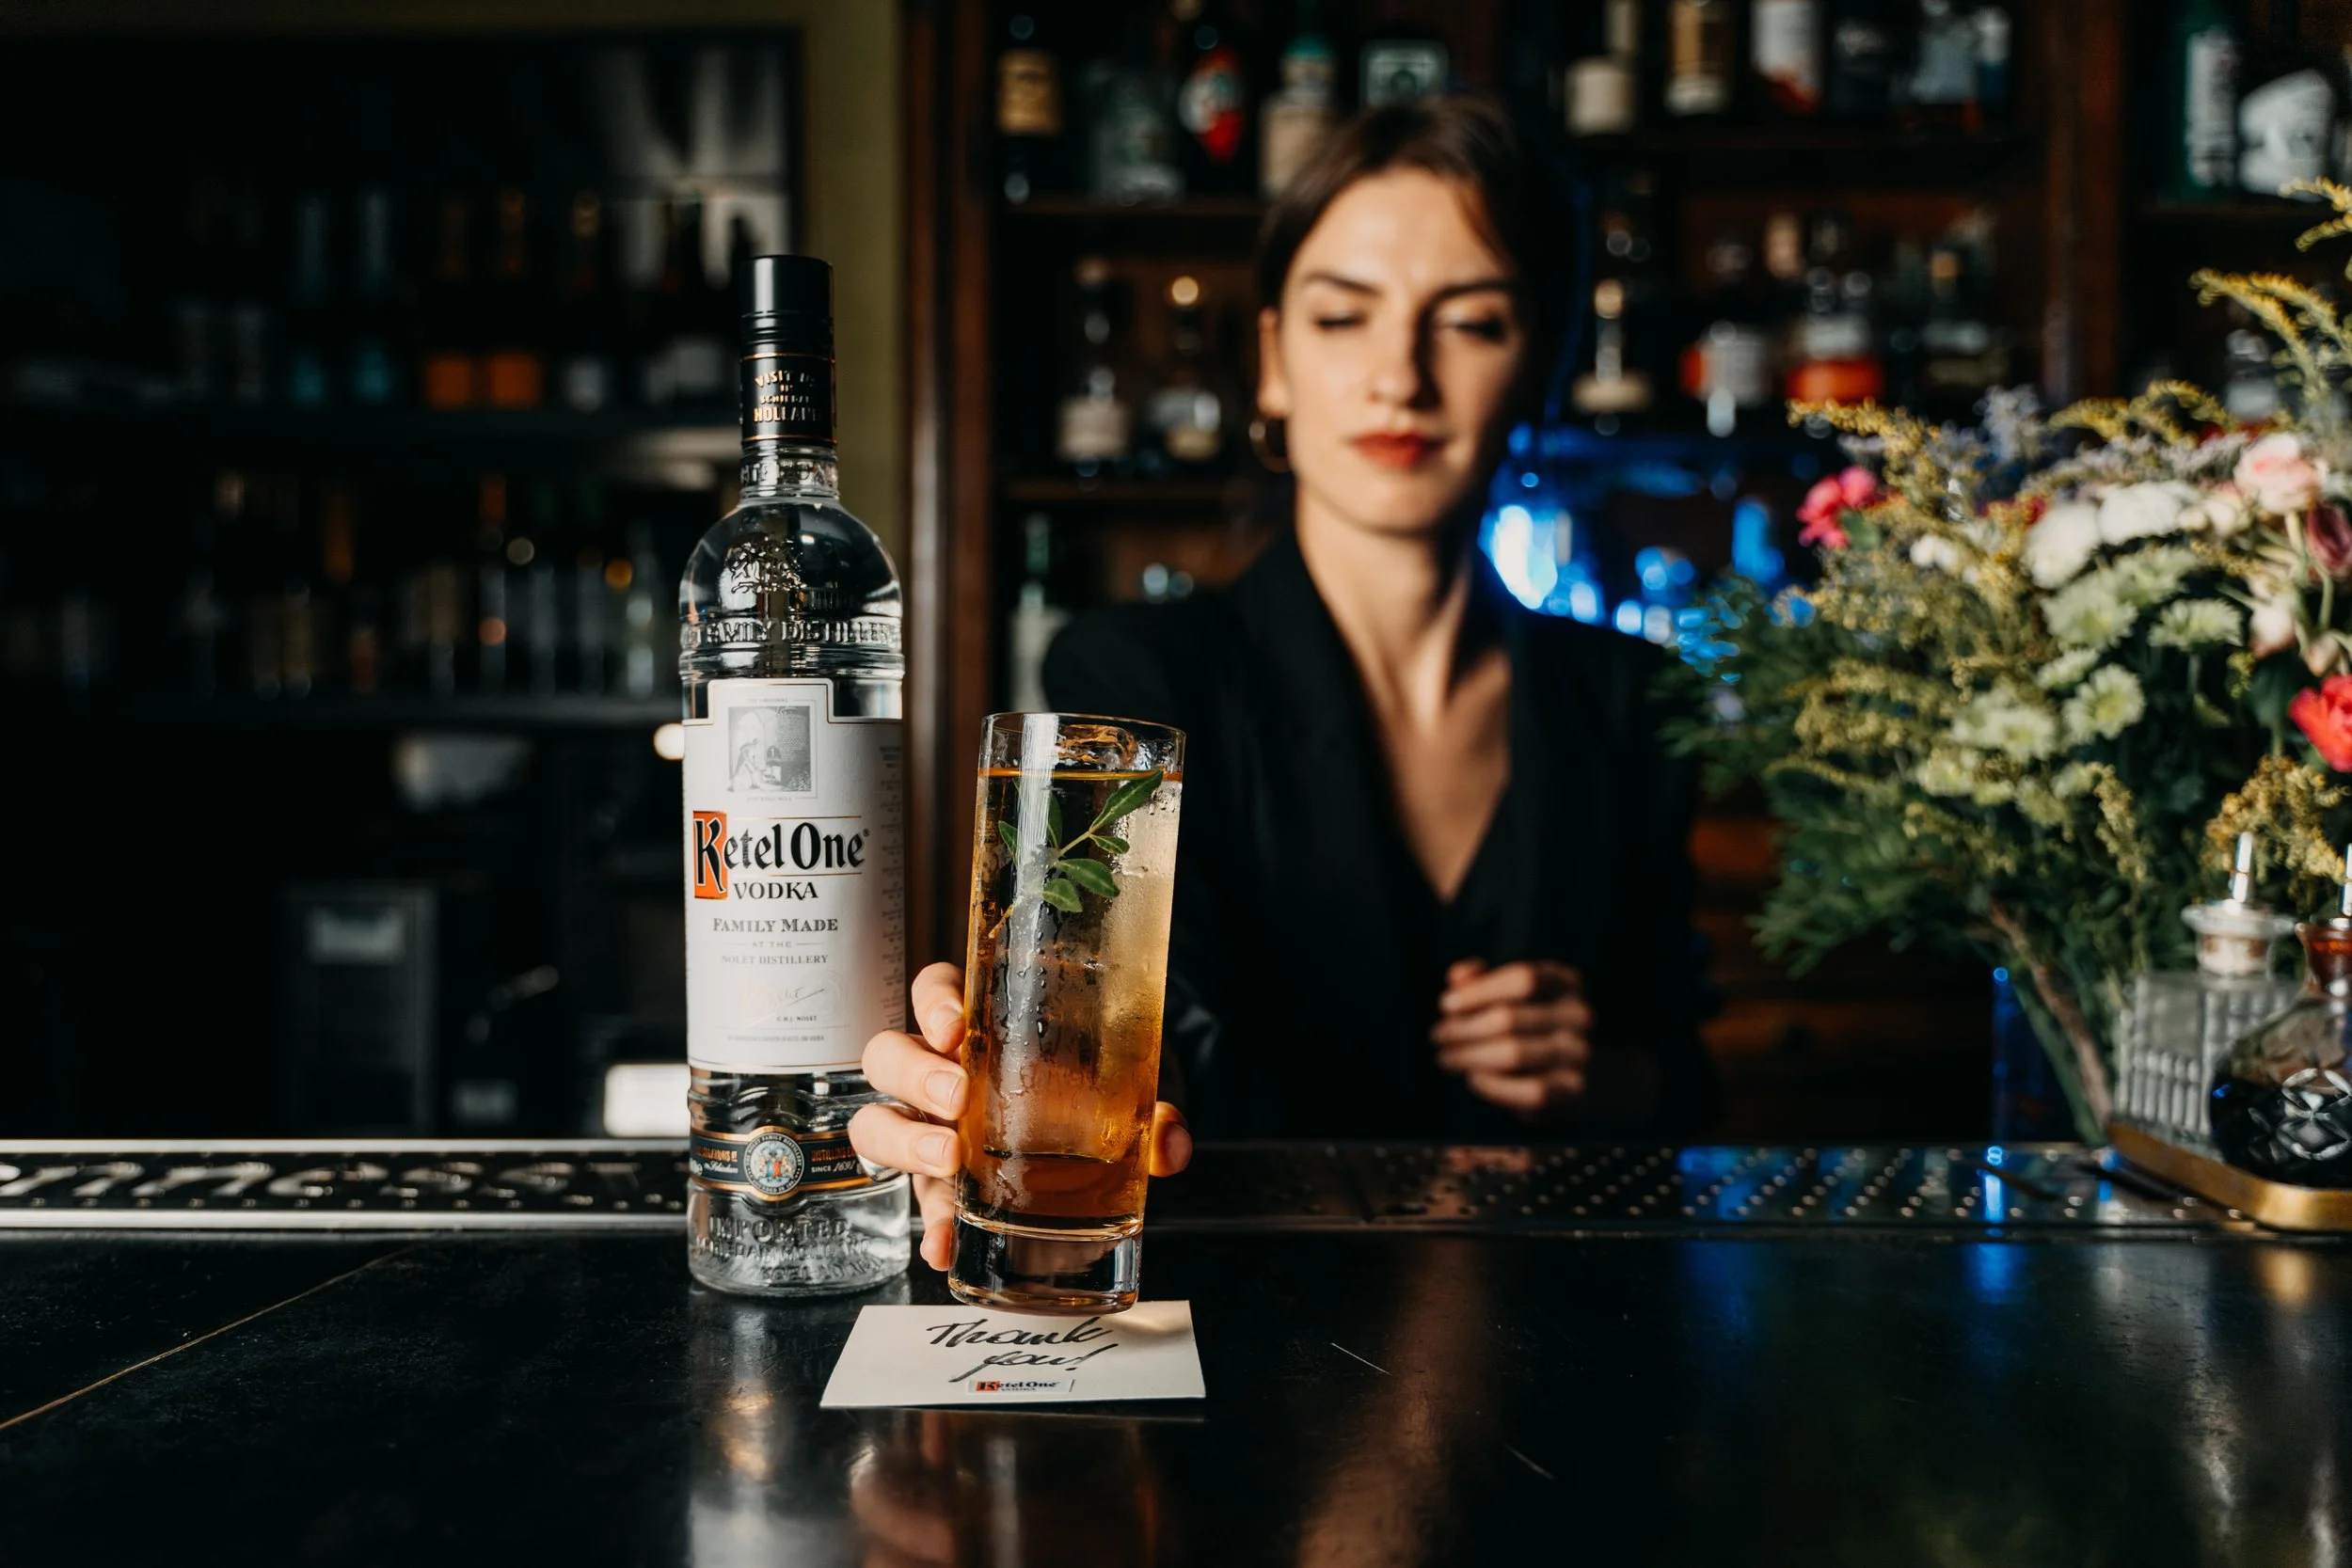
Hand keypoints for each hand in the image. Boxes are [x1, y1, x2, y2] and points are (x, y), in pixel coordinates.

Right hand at [849, 961, 1194, 1270]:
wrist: (1094, 1177)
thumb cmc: (1092, 1108)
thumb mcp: (1124, 1100)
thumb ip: (1150, 1117)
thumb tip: (1171, 1144)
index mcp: (981, 1032)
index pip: (935, 991)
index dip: (934, 1003)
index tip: (958, 1026)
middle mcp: (941, 1078)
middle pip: (888, 1056)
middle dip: (915, 1073)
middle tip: (958, 1097)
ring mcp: (930, 1135)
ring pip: (877, 1124)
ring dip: (904, 1142)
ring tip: (948, 1163)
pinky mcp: (939, 1191)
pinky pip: (918, 1206)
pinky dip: (931, 1228)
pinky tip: (946, 1246)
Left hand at [1431, 958, 1592, 1114]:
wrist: (1569, 1073)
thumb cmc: (1526, 1026)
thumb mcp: (1505, 997)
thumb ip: (1481, 982)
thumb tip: (1458, 976)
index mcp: (1565, 982)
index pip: (1523, 978)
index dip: (1480, 991)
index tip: (1445, 1005)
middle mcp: (1579, 1014)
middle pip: (1511, 1018)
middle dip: (1464, 1028)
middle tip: (1437, 1037)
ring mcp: (1580, 1052)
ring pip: (1515, 1053)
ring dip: (1470, 1056)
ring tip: (1446, 1058)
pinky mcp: (1575, 1089)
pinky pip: (1529, 1089)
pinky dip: (1494, 1085)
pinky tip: (1472, 1078)